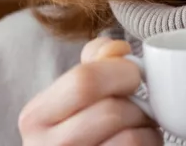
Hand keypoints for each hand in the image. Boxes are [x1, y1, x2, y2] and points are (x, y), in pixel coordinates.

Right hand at [19, 38, 161, 144]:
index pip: (84, 81)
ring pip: (130, 138)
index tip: (133, 76)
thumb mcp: (73, 96)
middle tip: (139, 108)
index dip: (120, 72)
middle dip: (136, 105)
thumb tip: (118, 49)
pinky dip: (149, 145)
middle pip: (111, 111)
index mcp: (35, 117)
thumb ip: (94, 62)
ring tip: (139, 129)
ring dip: (147, 130)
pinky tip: (140, 145)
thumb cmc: (80, 131)